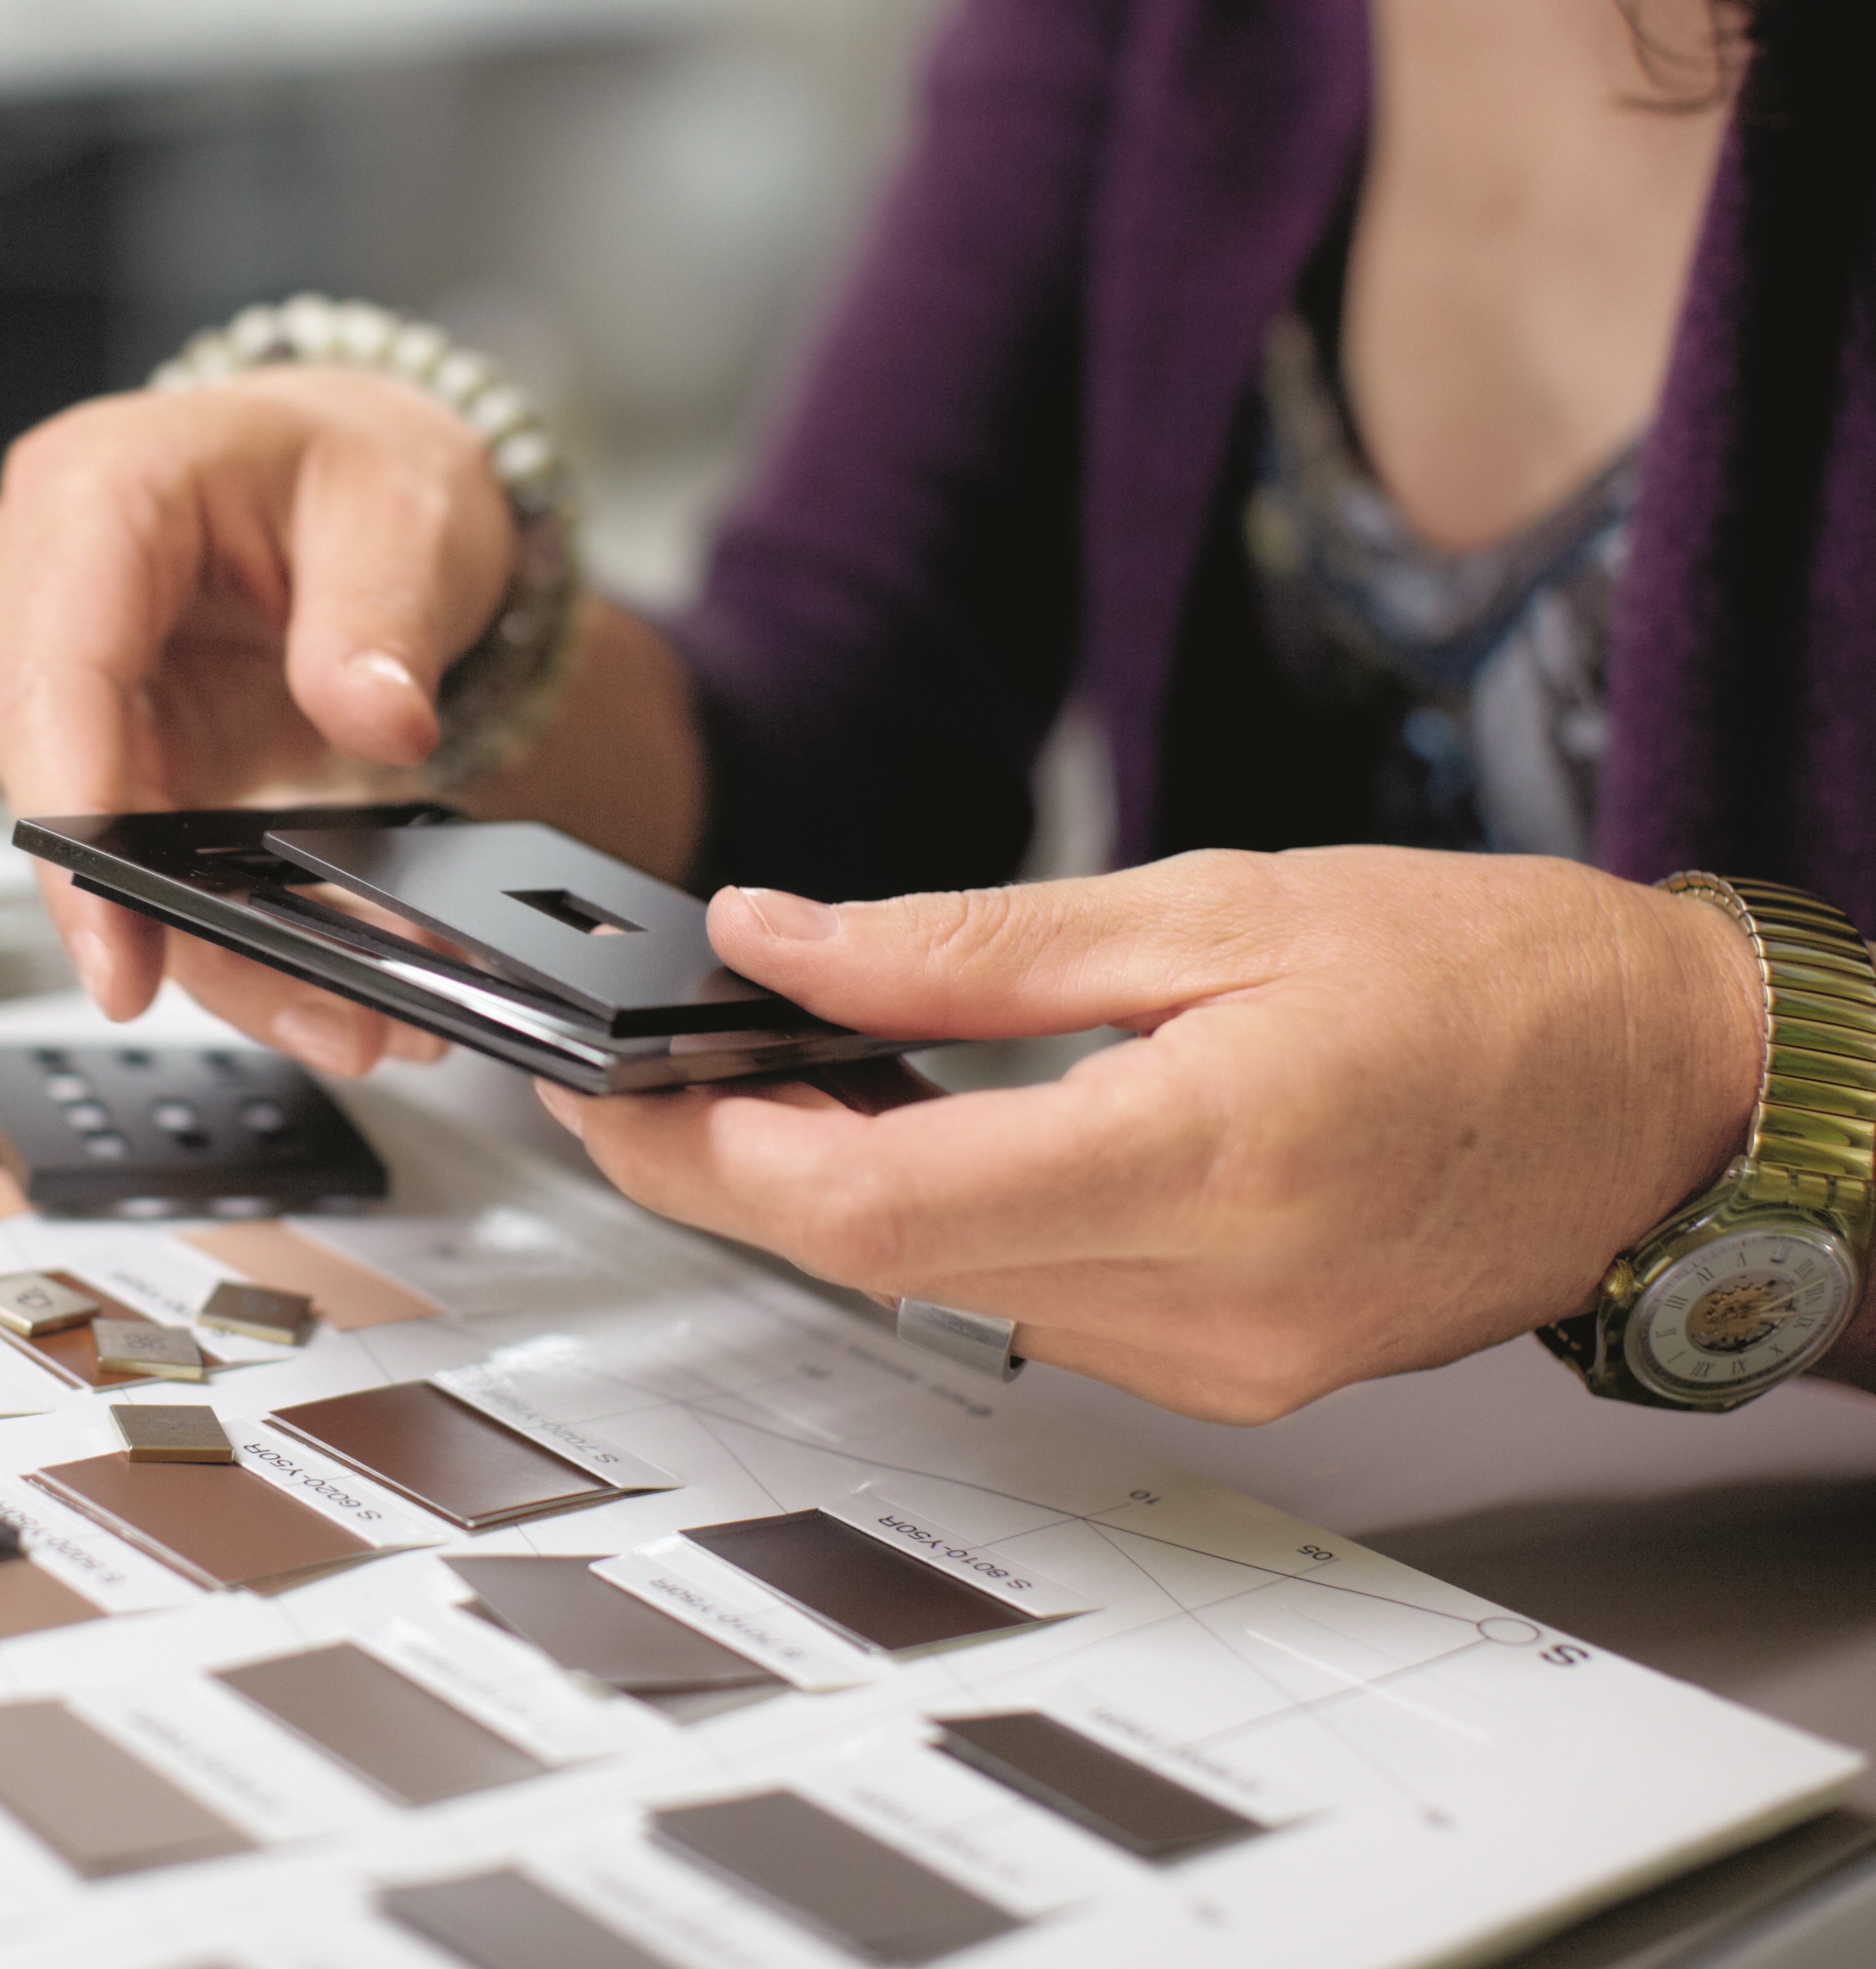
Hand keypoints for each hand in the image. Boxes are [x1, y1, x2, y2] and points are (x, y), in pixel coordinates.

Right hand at [0, 368, 517, 1074]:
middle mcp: (41, 581)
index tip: (118, 945)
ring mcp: (55, 671)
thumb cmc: (351, 467)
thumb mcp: (407, 512)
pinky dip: (210, 926)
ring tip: (336, 1013)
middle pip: (56, 784)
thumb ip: (381, 617)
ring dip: (198, 945)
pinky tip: (300, 978)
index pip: (54, 674)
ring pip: (88, 846)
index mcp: (97, 492)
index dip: (75, 820)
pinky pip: (128, 858)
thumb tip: (374, 712)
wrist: (351, 481)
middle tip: (304, 1006)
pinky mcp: (95, 744)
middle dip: (161, 918)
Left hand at [539, 847, 1766, 1421]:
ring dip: (831, 1199)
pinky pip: (1028, 1308)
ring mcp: (1220, 1358)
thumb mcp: (1211, 905)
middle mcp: (1208, 1301)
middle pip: (880, 1263)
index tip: (615, 1091)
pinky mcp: (1229, 1370)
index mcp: (1205, 1163)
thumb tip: (780, 941)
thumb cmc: (1482, 977)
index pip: (877, 1205)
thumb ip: (967, 945)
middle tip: (638, 1082)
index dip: (712, 1155)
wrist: (1660, 1088)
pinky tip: (904, 1138)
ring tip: (762, 1083)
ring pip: (942, 1295)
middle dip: (730, 1174)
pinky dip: (942, 1225)